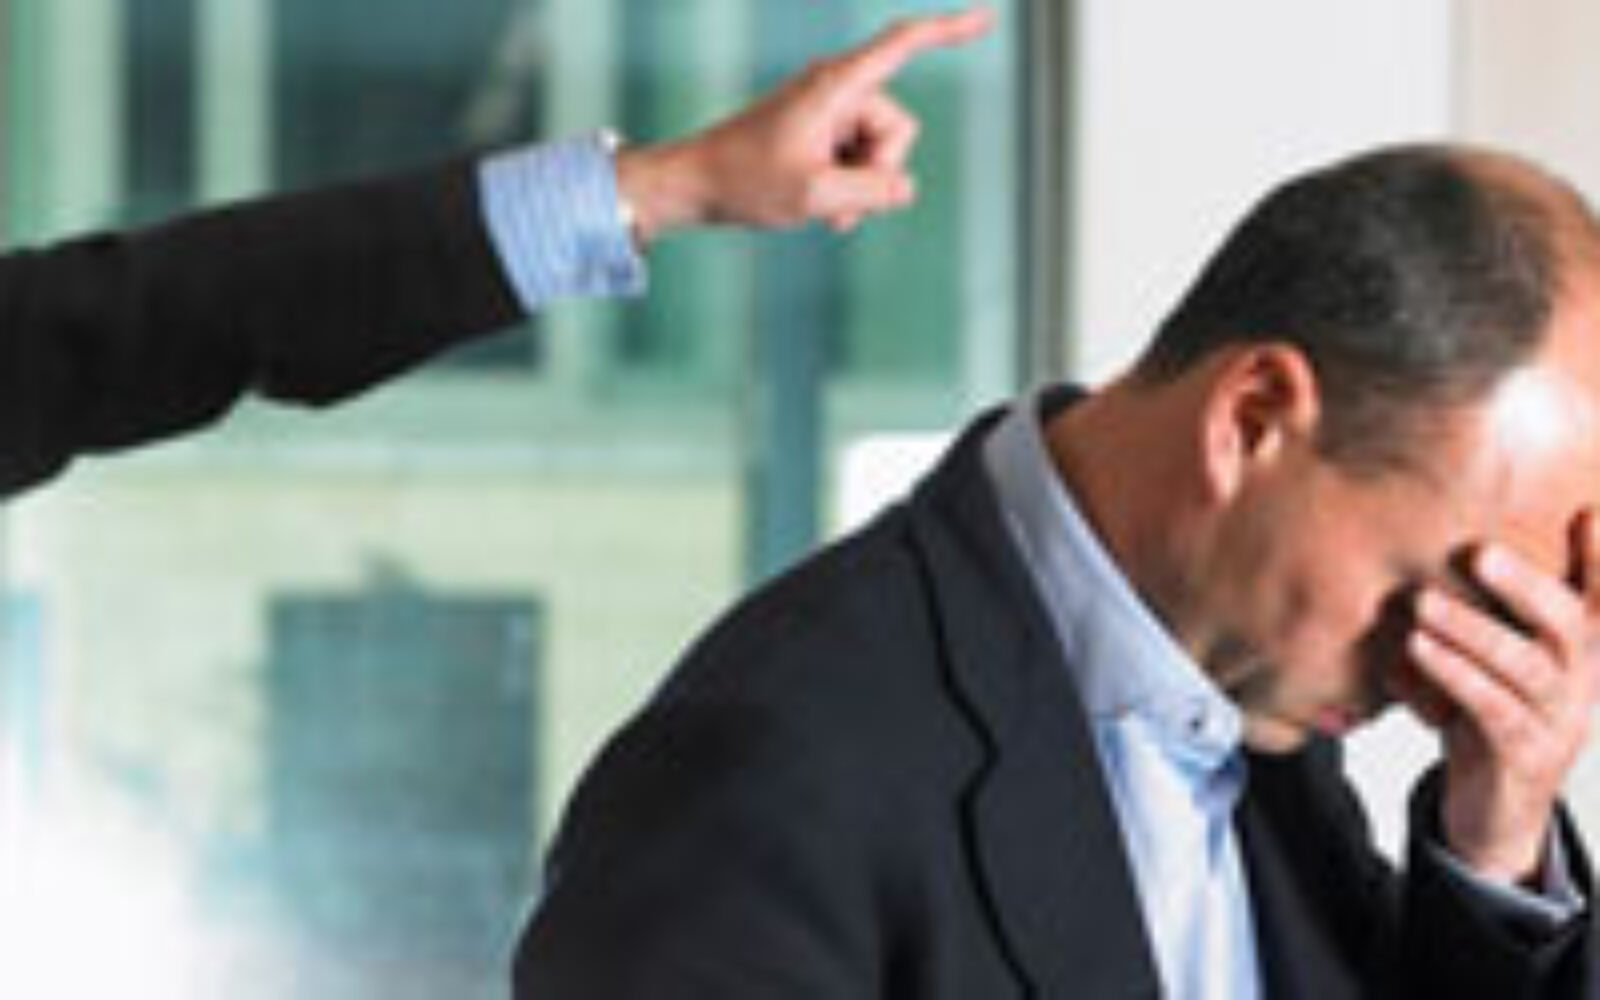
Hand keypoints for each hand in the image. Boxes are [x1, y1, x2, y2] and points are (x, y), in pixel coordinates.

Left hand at [614, 7, 994, 240]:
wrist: (696, 185)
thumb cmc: (746, 182)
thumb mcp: (816, 195)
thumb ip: (873, 192)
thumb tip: (905, 188)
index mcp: (835, 86)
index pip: (901, 46)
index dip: (947, 32)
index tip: (987, 20)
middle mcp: (837, 91)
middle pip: (899, 129)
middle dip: (879, 172)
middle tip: (836, 203)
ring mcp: (829, 114)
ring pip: (881, 154)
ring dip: (861, 188)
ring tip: (823, 209)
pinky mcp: (822, 135)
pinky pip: (860, 164)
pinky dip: (848, 189)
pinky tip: (821, 206)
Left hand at [1401, 511, 1599, 883]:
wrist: (1495, 810)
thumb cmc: (1493, 715)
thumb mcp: (1503, 658)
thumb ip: (1498, 609)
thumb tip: (1469, 540)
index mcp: (1582, 651)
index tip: (1587, 513)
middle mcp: (1581, 681)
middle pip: (1566, 624)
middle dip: (1523, 585)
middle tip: (1476, 552)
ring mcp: (1558, 721)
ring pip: (1525, 667)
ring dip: (1471, 631)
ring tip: (1423, 604)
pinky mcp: (1525, 755)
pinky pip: (1493, 710)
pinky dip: (1456, 677)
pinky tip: (1419, 652)